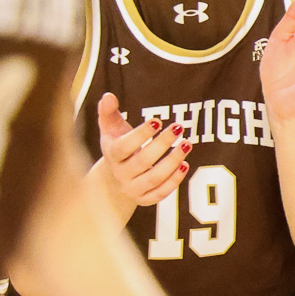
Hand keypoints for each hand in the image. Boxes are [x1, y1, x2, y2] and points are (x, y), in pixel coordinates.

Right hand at [95, 93, 186, 209]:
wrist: (113, 179)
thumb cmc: (117, 146)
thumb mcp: (110, 129)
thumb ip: (108, 112)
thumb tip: (108, 96)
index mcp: (112, 155)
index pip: (124, 147)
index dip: (140, 134)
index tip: (157, 120)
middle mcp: (120, 174)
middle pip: (142, 162)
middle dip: (162, 144)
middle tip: (178, 127)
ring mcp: (132, 189)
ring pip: (154, 178)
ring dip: (172, 162)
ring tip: (186, 144)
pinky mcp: (144, 199)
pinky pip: (160, 193)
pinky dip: (174, 181)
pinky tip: (185, 164)